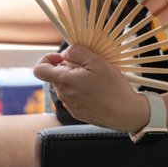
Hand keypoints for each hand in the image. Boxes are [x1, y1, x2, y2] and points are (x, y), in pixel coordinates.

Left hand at [32, 45, 149, 132]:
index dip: (47, 59)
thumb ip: (75, 52)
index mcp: (63, 81)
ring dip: (77, 80)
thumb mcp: (95, 61)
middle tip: (90, 67)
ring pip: (67, 86)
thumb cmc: (113, 87)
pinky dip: (83, 91)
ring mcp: (70, 106)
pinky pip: (75, 97)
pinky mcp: (79, 113)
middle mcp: (63, 96)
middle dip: (69, 68)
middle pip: (57, 75)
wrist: (127, 114)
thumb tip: (64, 54)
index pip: (39, 70)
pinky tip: (98, 91)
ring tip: (97, 80)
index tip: (62, 57)